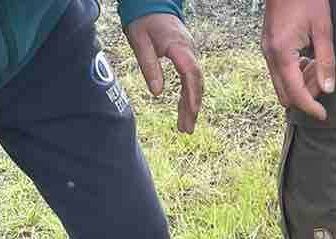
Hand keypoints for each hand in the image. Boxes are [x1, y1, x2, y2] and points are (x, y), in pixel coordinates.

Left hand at [126, 13, 203, 132]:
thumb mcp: (139, 41)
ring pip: (194, 84)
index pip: (190, 72)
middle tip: (187, 129)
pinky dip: (188, 96)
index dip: (193, 93)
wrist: (151, 4)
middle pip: (196, 82)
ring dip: (191, 106)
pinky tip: (184, 112)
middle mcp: (189, 51)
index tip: (193, 111)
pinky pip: (190, 80)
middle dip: (192, 107)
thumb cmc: (143, 21)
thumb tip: (157, 93)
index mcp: (178, 46)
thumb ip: (149, 66)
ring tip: (185, 128)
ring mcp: (190, 54)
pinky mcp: (186, 58)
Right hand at [262, 0, 335, 120]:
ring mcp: (267, 50)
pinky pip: (280, 71)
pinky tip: (308, 59)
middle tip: (323, 82)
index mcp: (282, 53)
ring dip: (300, 84)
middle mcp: (270, 55)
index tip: (323, 115)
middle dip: (305, 96)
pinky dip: (295, 73)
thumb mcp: (322, 28)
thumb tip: (327, 89)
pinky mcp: (269, 46)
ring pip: (282, 84)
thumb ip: (326, 61)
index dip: (310, 108)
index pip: (296, 94)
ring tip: (317, 65)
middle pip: (286, 94)